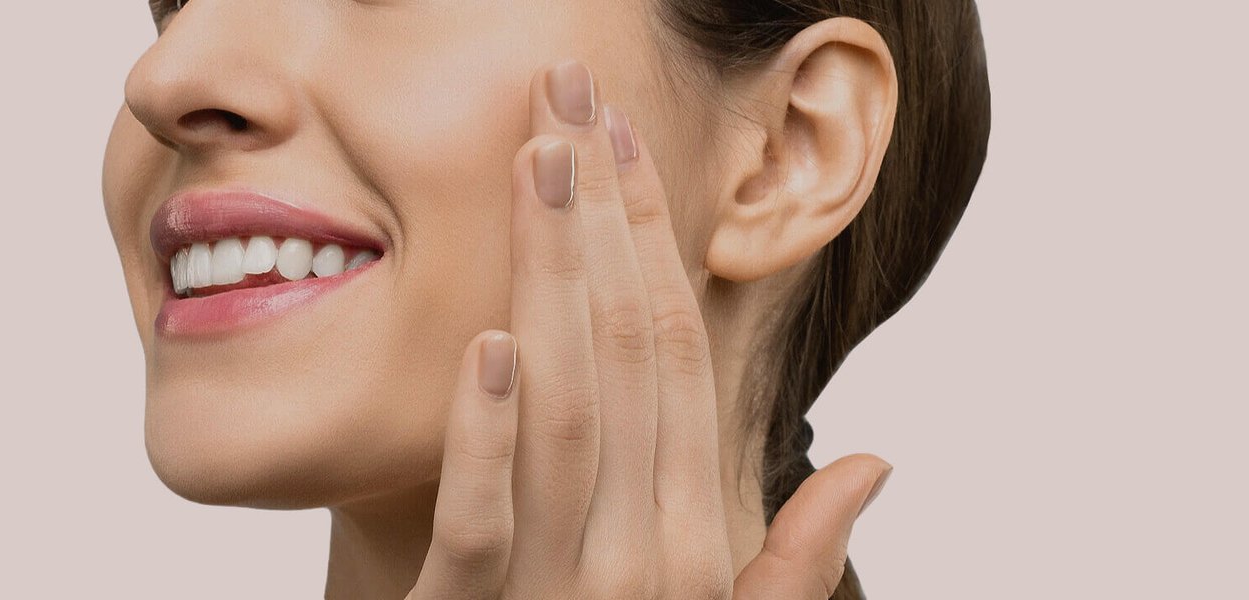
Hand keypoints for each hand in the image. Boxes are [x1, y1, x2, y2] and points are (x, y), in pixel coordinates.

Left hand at [407, 60, 893, 598]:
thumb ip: (794, 558)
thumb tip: (877, 464)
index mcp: (700, 539)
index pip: (680, 362)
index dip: (651, 245)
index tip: (620, 146)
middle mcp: (649, 555)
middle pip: (628, 359)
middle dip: (601, 222)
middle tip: (568, 101)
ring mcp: (565, 592)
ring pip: (566, 412)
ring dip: (551, 282)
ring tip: (534, 168)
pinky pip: (484, 524)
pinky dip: (485, 434)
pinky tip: (486, 340)